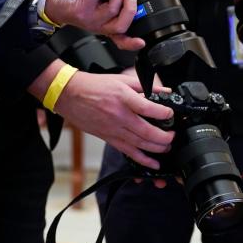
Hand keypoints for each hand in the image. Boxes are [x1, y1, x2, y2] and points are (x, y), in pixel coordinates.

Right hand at [29, 63, 175, 167]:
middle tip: (172, 136)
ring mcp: (113, 129)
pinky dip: (142, 159)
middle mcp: (119, 115)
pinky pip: (128, 151)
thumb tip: (164, 91)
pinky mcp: (108, 138)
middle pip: (147, 131)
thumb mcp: (121, 79)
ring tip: (167, 147)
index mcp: (123, 97)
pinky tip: (153, 163)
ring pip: (139, 144)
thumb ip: (145, 86)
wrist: (69, 95)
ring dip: (156, 149)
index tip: (170, 114)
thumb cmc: (94, 86)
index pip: (148, 108)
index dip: (164, 113)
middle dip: (164, 137)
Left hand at [45, 0, 144, 51]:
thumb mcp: (98, 7)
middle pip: (121, 26)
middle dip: (130, 8)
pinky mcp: (81, 10)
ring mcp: (90, 20)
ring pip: (112, 9)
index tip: (142, 41)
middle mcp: (99, 27)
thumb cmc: (77, 4)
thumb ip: (113, 4)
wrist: (53, 4)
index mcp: (106, 26)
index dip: (132, 43)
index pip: (122, 40)